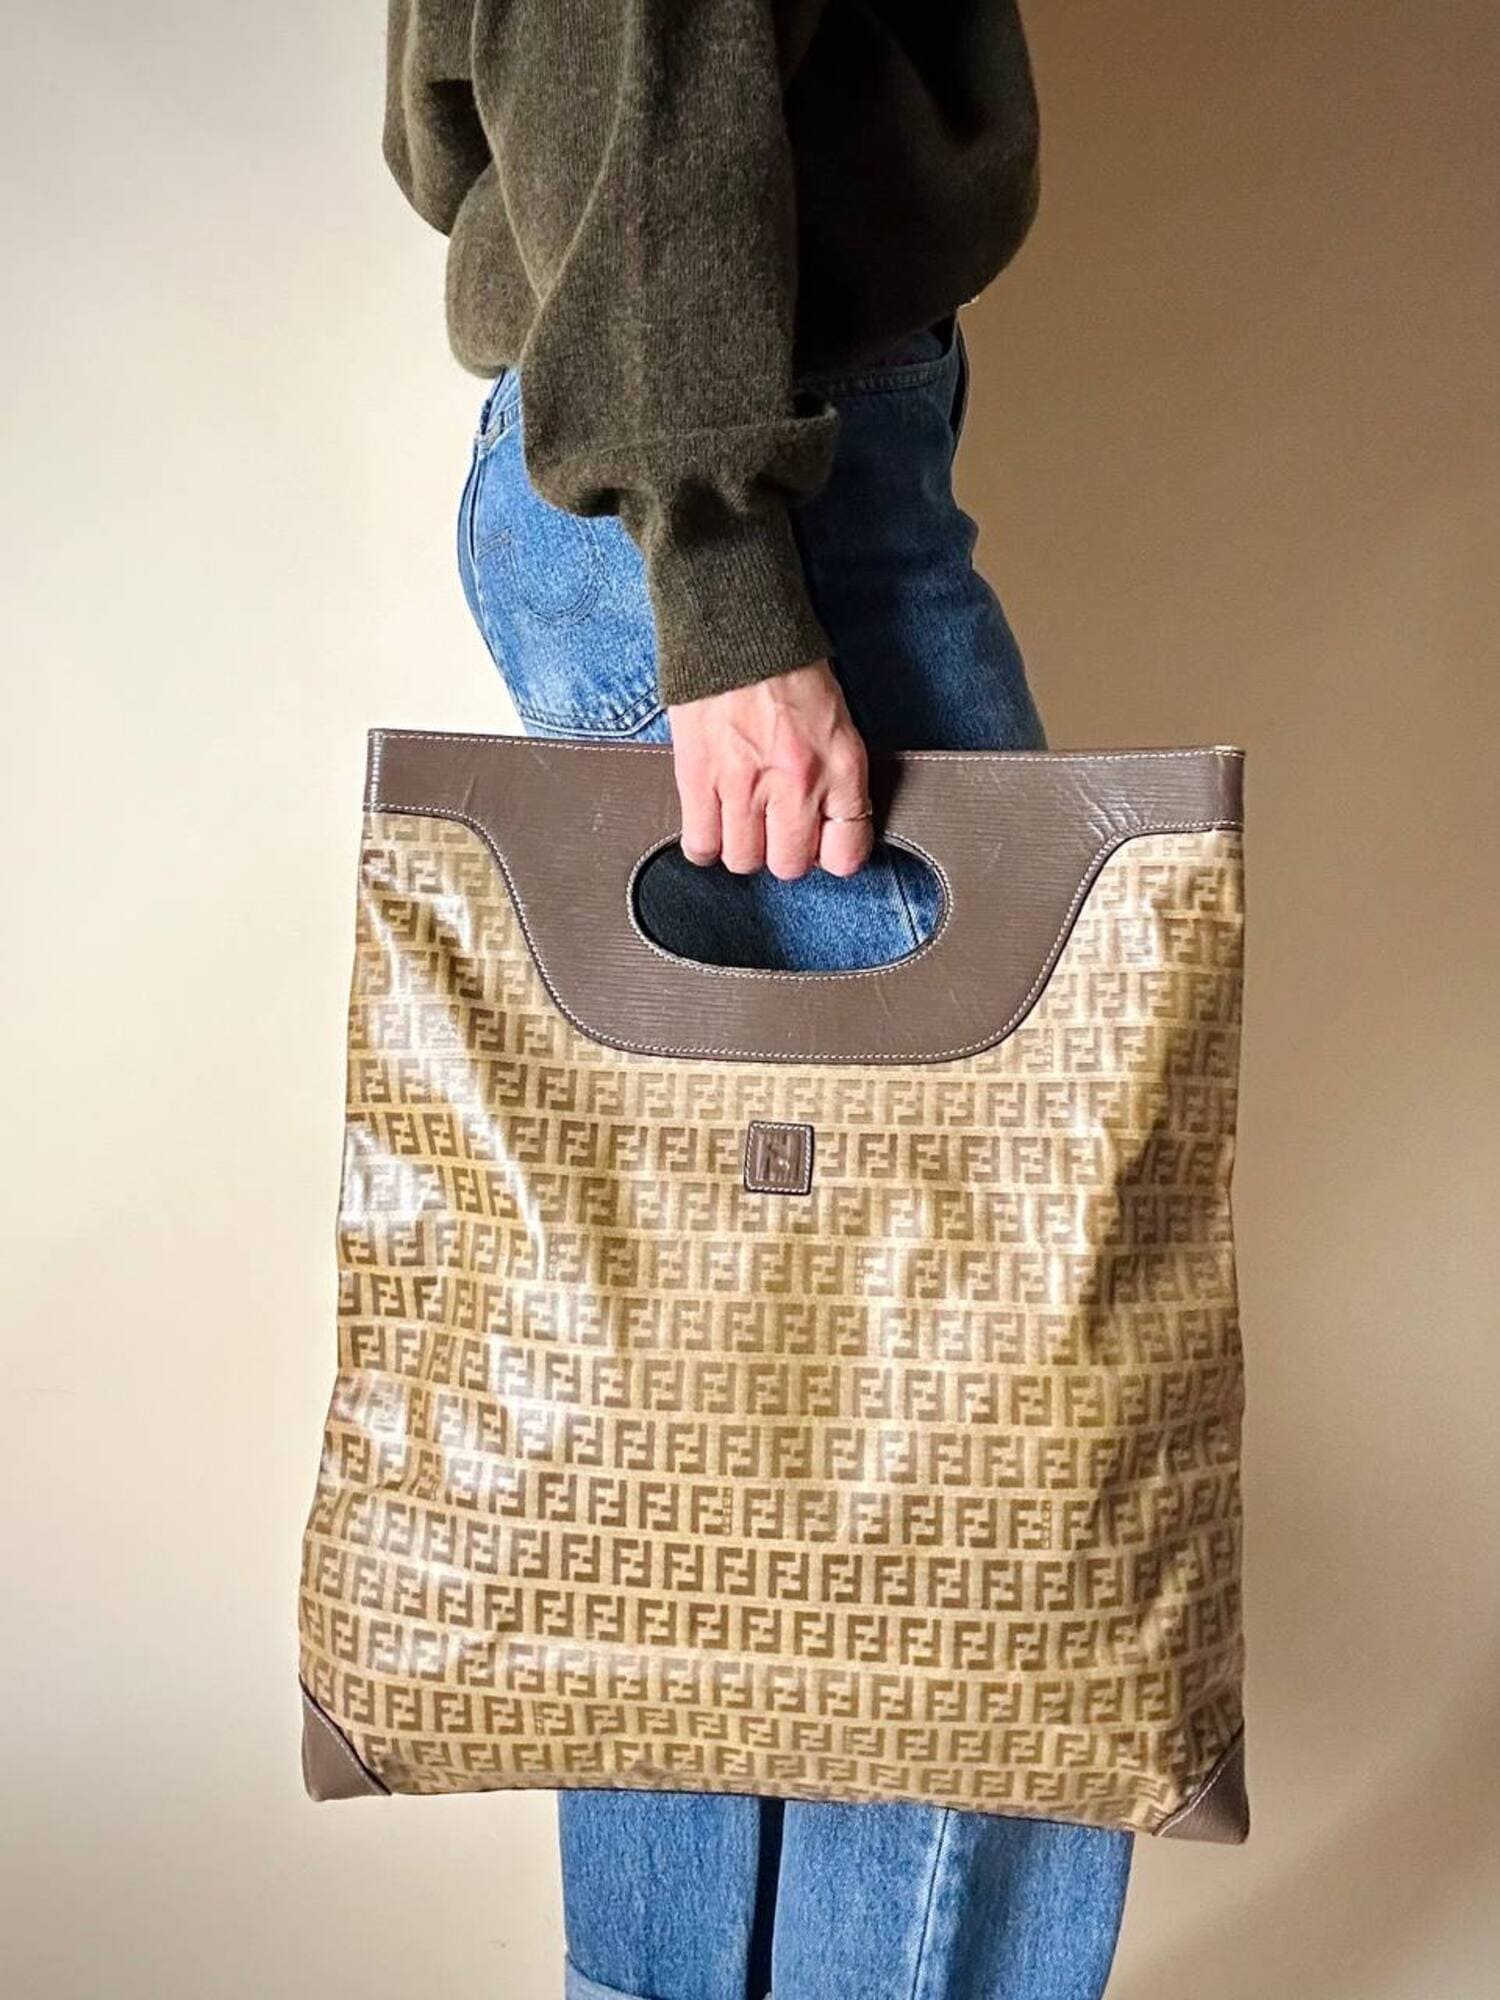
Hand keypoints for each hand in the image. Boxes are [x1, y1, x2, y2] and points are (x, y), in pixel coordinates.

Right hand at [666, 661, 874, 880]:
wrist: (737, 627)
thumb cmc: (788, 671)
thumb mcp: (838, 724)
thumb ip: (838, 779)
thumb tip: (825, 831)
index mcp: (840, 768)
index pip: (846, 855)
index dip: (829, 854)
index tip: (818, 841)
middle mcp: (797, 784)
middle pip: (789, 866)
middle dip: (782, 853)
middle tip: (774, 827)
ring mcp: (744, 786)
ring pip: (743, 861)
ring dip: (742, 847)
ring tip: (741, 821)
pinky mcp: (699, 779)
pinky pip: (701, 845)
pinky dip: (705, 844)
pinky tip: (711, 823)